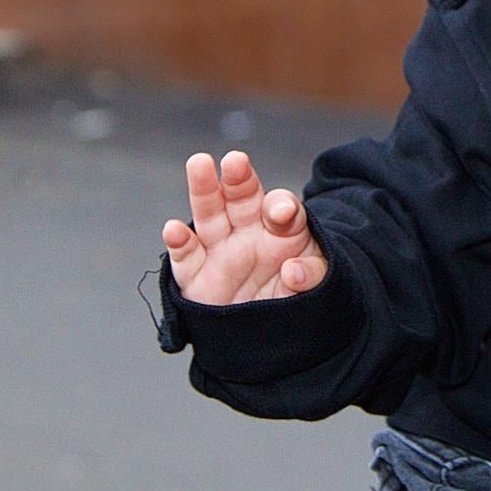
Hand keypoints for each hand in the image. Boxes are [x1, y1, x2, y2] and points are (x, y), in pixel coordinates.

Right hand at [162, 150, 328, 305]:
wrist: (262, 329)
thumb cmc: (290, 297)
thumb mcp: (315, 287)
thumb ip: (312, 275)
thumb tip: (294, 271)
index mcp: (279, 229)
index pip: (280, 208)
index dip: (281, 207)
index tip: (281, 214)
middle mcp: (247, 231)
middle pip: (242, 198)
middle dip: (239, 178)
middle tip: (237, 161)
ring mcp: (219, 250)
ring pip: (209, 214)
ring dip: (204, 189)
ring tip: (199, 164)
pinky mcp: (195, 275)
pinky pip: (186, 256)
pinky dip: (178, 242)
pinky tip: (174, 229)